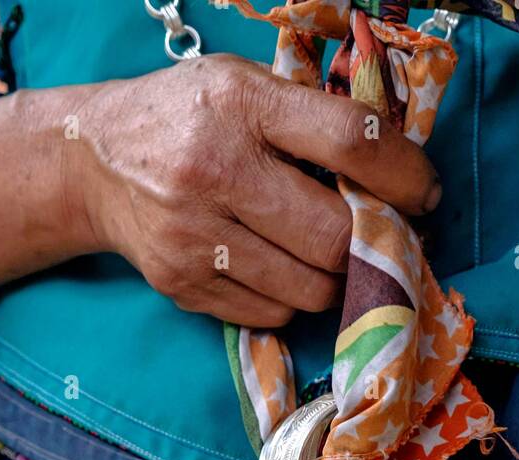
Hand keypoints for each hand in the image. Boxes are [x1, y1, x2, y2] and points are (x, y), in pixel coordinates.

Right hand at [75, 54, 440, 326]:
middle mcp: (214, 169)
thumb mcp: (244, 87)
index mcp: (240, 103)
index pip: (348, 143)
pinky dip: (289, 299)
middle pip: (333, 236)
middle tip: (378, 237)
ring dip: (333, 279)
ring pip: (308, 290)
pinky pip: (273, 314)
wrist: (94, 161)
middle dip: (368, 244)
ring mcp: (195, 235)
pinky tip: (277, 267)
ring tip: (326, 254)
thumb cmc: (189, 118)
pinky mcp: (184, 284)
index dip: (403, 176)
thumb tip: (399, 174)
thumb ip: (312, 118)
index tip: (424, 193)